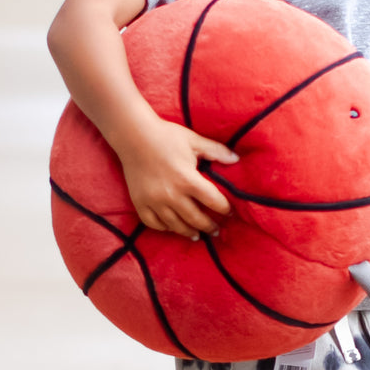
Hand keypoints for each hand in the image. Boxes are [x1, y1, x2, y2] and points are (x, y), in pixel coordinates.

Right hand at [119, 114, 237, 238]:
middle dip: (209, 227)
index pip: (213, 201)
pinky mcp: (139, 202)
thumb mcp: (194, 141)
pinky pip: (153, 223)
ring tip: (197, 235)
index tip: (230, 213)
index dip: (225, 209)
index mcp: (188, 179)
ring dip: (189, 232)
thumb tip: (237, 159)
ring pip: (175, 225)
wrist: (133, 135)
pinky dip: (164, 228)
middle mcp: (171, 194)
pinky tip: (172, 228)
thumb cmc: (166, 136)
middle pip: (196, 219)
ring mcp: (154, 201)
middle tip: (216, 231)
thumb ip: (217, 151)